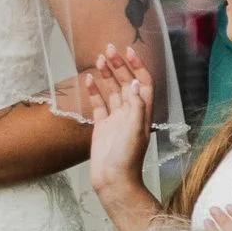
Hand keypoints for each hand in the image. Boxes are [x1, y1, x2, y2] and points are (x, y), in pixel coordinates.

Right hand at [76, 47, 156, 204]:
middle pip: (126, 83)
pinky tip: (88, 79)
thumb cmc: (127, 160)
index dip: (138, 66)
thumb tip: (136, 82)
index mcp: (142, 113)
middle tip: (108, 48)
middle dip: (119, 65)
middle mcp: (130, 114)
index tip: (128, 51)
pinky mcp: (102, 127)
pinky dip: (94, 91)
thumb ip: (137, 106)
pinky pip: (98, 104)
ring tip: (98, 59)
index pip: (143, 83)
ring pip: (111, 91)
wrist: (113, 182)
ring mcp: (115, 119)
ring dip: (106, 74)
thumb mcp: (135, 131)